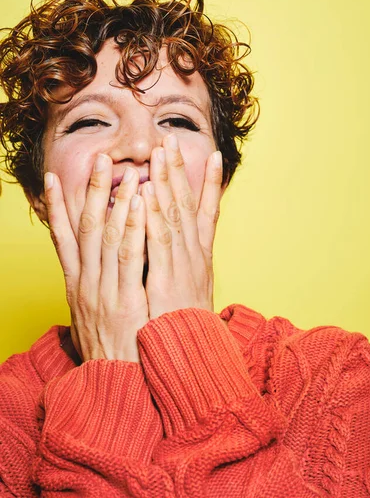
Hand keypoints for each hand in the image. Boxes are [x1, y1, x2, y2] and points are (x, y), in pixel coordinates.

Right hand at [44, 156, 148, 362]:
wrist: (114, 387)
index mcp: (76, 284)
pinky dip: (133, 228)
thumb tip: (93, 263)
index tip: (52, 178)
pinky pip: (130, 258)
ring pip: (106, 236)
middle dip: (92, 191)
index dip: (57, 207)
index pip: (62, 237)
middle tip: (100, 158)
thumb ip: (91, 285)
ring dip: (115, 201)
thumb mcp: (90, 314)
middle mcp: (85, 283)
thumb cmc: (109, 348)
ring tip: (124, 171)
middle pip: (86, 228)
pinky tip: (140, 205)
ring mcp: (103, 291)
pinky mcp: (124, 302)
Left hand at [142, 134, 222, 319]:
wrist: (192, 361)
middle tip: (172, 139)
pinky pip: (160, 243)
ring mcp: (184, 267)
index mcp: (200, 257)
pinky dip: (154, 216)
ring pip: (175, 216)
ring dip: (169, 183)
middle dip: (180, 171)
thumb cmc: (186, 326)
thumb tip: (177, 243)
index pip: (205, 212)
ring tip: (163, 153)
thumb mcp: (191, 291)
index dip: (207, 182)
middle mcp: (195, 256)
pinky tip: (148, 193)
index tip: (209, 155)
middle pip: (188, 206)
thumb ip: (183, 265)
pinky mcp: (170, 282)